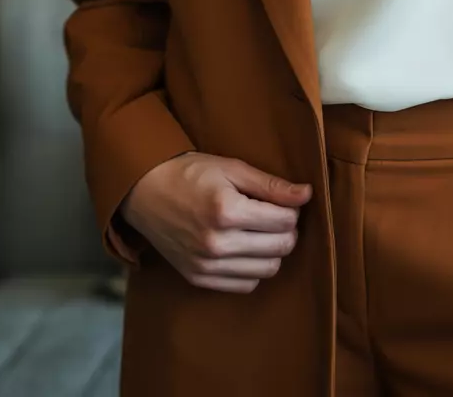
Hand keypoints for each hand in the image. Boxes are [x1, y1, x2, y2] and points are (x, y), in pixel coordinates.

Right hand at [117, 152, 312, 290]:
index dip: (293, 210)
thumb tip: (307, 194)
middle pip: (280, 248)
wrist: (145, 191)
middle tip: (277, 216)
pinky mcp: (198, 278)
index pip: (284, 222)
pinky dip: (254, 269)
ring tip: (262, 231)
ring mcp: (206, 265)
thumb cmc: (190, 173)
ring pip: (267, 270)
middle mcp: (217, 243)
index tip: (286, 202)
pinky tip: (247, 249)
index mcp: (227, 211)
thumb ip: (270, 185)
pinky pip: (245, 285)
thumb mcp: (232, 168)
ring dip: (273, 251)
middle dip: (287, 231)